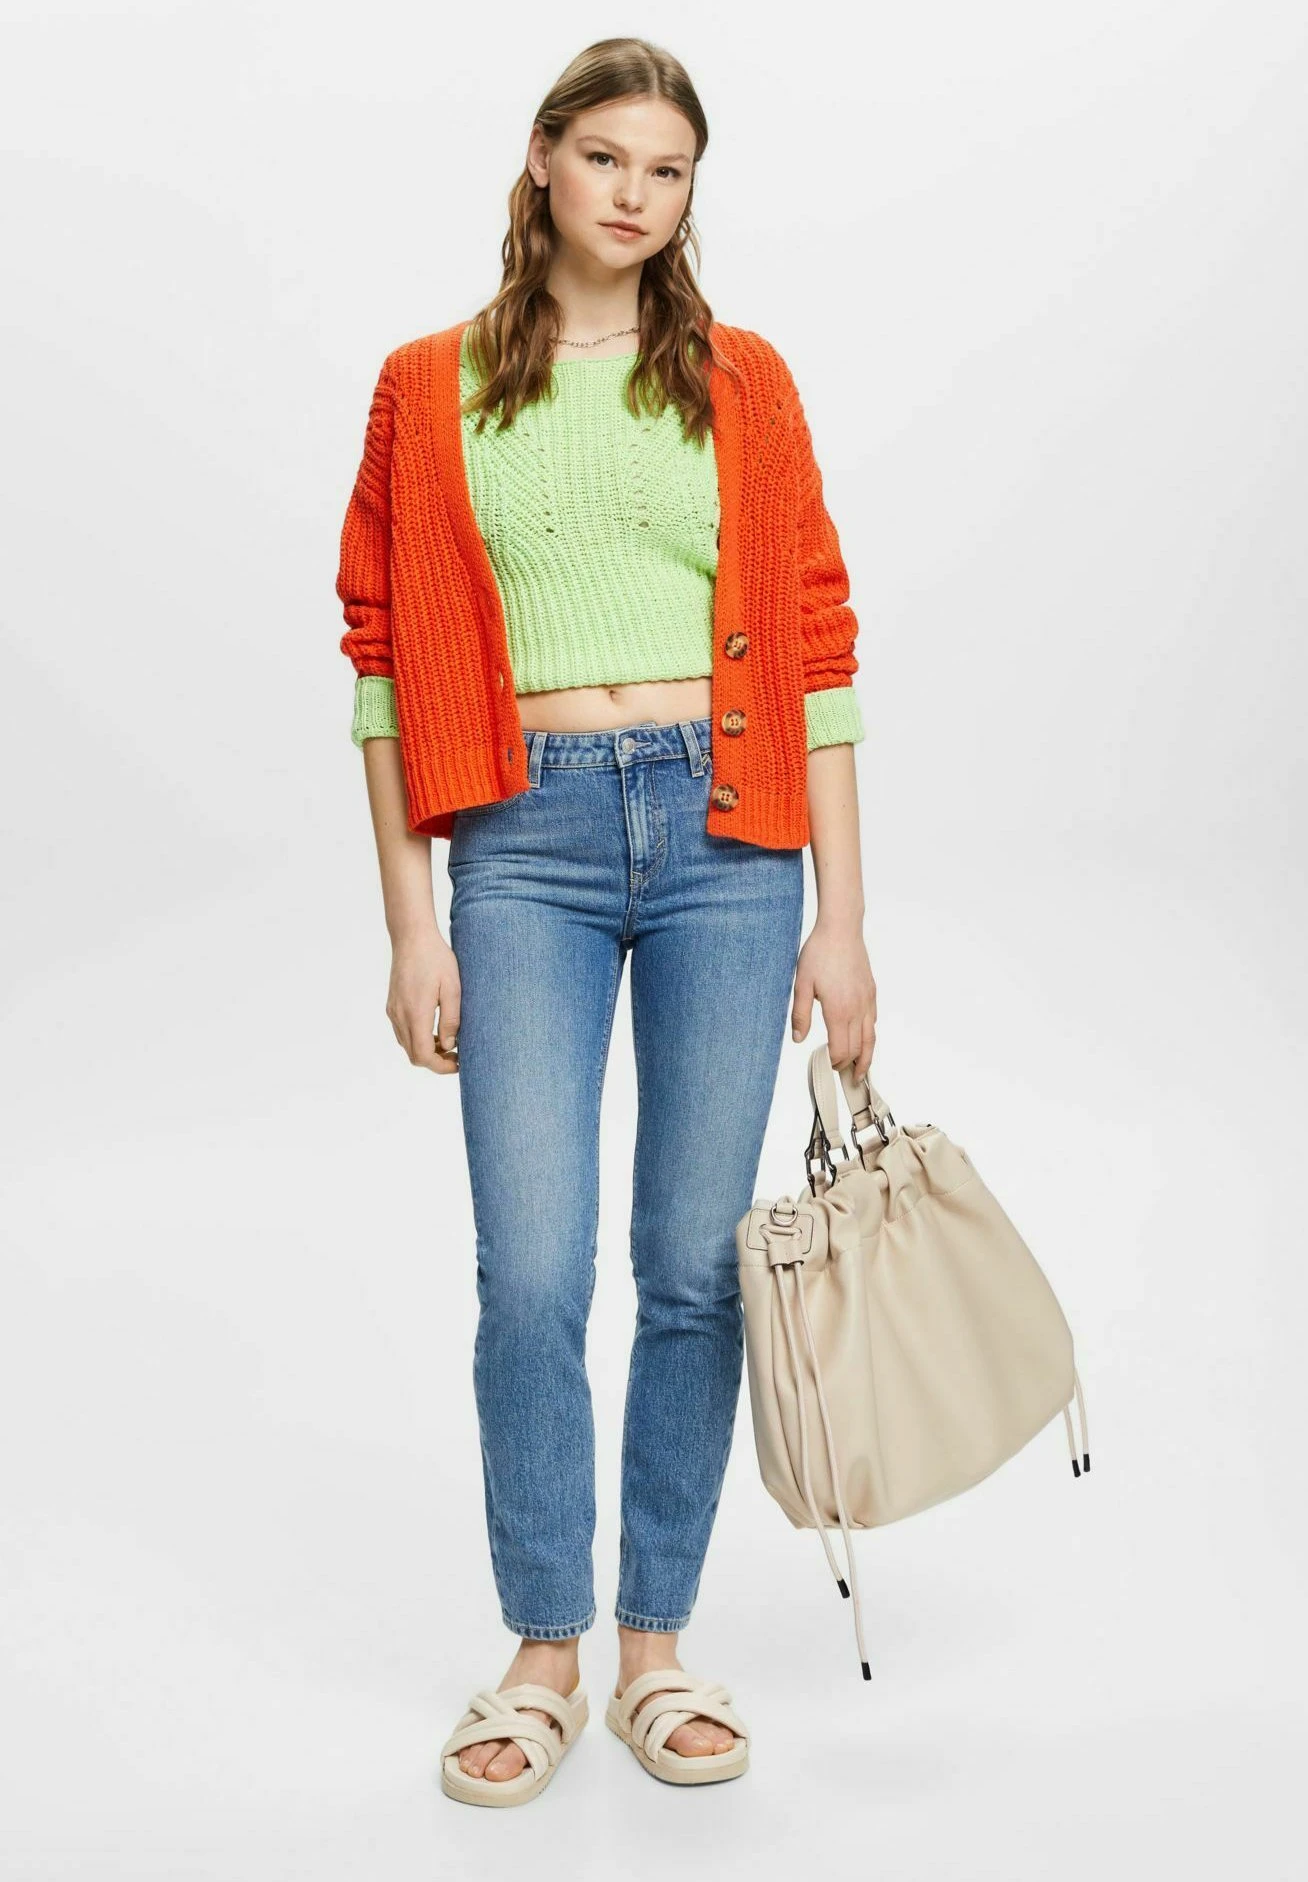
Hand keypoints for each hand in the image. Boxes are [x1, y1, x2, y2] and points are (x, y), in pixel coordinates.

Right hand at [386, 923, 461, 1073]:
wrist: (411, 937)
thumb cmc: (436, 958)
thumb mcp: (453, 988)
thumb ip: (451, 1019)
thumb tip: (449, 1046)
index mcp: (416, 1013)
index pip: (422, 1055)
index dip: (440, 1066)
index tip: (458, 1063)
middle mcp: (399, 1016)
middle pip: (413, 1055)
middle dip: (435, 1062)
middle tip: (457, 1056)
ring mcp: (393, 1011)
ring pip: (407, 1046)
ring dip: (426, 1051)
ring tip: (448, 1043)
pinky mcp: (392, 1006)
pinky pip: (402, 1033)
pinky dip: (418, 1039)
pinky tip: (434, 1030)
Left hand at [790, 918, 877, 1081]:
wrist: (841, 929)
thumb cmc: (819, 953)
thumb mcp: (801, 984)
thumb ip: (800, 1015)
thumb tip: (798, 1039)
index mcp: (839, 1011)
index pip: (841, 1049)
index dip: (835, 1063)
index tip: (828, 1068)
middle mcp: (857, 1009)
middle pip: (859, 1048)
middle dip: (852, 1066)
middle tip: (845, 1077)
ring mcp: (867, 1001)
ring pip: (871, 1037)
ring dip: (867, 1057)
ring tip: (862, 1071)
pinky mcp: (871, 992)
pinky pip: (873, 1020)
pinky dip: (869, 1035)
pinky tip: (863, 1037)